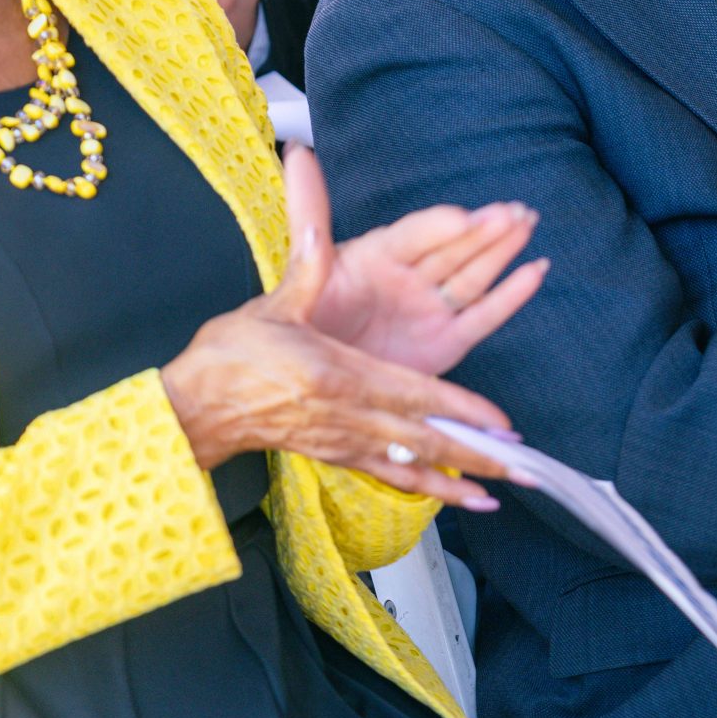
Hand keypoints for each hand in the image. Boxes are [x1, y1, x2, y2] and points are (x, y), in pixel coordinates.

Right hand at [160, 156, 530, 507]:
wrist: (193, 407)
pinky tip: (463, 502)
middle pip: (424, 439)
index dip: (458, 410)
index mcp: (338, 375)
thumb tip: (317, 215)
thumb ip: (307, 261)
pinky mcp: (336, 456)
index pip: (412, 394)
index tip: (498, 424)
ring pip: (415, 464)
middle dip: (477, 455)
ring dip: (463, 479)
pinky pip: (392, 478)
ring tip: (504, 494)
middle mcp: (348, 415)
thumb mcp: (275, 303)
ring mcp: (343, 441)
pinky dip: (430, 492)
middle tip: (522, 470)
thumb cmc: (231, 355)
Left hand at [288, 146, 547, 374]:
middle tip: (515, 211)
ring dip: (503, 249)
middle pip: (453, 249)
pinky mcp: (448, 342)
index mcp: (378, 255)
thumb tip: (298, 150)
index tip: (463, 216)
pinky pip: (483, 316)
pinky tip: (534, 270)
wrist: (313, 382)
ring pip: (474, 275)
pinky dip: (511, 295)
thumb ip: (309, 211)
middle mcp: (410, 276)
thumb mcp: (305, 265)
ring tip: (527, 223)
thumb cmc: (306, 320)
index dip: (438, 226)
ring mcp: (431, 307)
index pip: (413, 235)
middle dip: (485, 230)